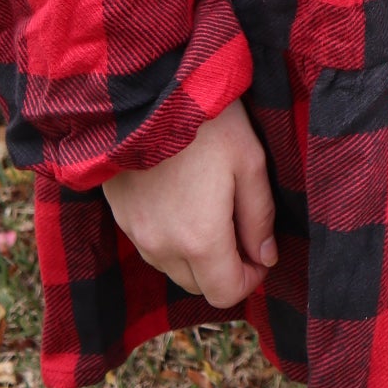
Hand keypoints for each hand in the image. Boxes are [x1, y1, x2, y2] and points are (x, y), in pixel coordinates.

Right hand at [102, 97, 276, 308]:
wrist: (144, 92)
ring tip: (211, 209)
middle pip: (199, 286)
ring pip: (173, 269)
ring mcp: (137, 234)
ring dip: (196, 256)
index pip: (226, 294)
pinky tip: (182, 199)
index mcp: (200, 240)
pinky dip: (171, 238)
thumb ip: (259, 217)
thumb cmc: (206, 122)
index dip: (250, 279)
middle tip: (240, 229)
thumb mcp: (249, 162)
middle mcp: (163, 247)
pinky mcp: (121, 217)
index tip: (260, 251)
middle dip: (224, 268)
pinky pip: (151, 246)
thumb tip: (266, 257)